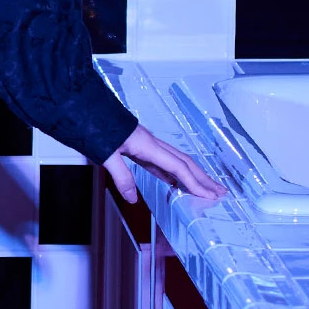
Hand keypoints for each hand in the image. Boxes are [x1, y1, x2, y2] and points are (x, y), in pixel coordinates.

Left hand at [103, 122, 228, 206]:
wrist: (87, 109)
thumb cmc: (96, 128)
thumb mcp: (105, 155)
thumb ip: (121, 176)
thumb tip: (133, 199)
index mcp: (148, 146)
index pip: (178, 167)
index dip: (194, 182)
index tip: (208, 196)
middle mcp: (153, 144)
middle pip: (185, 162)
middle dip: (203, 178)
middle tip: (221, 192)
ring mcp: (149, 146)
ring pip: (178, 162)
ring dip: (194, 176)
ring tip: (208, 189)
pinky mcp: (142, 148)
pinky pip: (164, 163)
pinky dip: (176, 174)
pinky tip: (180, 184)